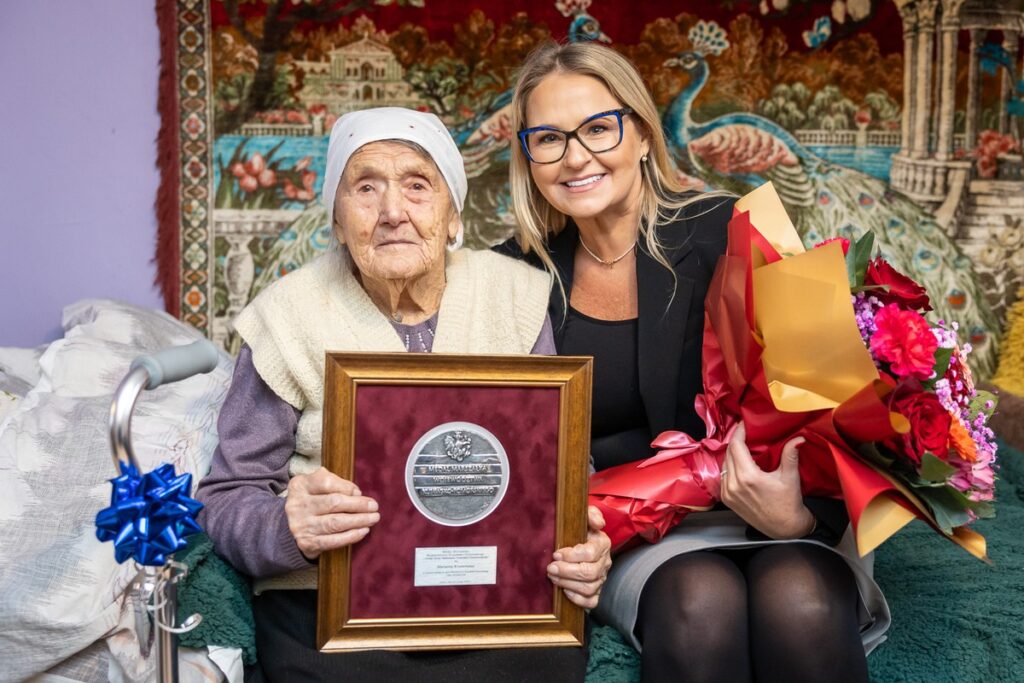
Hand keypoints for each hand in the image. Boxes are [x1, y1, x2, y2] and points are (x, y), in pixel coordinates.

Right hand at [285, 467, 379, 559]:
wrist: (292, 526)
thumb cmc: (313, 500)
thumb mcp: (316, 485)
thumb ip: (335, 483)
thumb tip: (357, 494)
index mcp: (300, 485)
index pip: (326, 482)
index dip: (346, 487)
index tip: (359, 492)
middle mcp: (297, 505)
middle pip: (333, 503)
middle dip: (358, 505)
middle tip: (374, 506)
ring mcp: (301, 525)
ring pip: (335, 523)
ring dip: (358, 521)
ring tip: (373, 518)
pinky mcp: (307, 543)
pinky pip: (333, 541)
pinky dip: (351, 536)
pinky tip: (363, 531)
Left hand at [547, 506, 612, 608]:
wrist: (579, 538)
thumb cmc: (579, 527)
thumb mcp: (584, 515)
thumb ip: (591, 514)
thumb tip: (599, 523)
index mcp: (602, 543)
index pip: (590, 553)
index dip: (572, 555)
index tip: (556, 553)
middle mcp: (604, 562)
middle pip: (590, 573)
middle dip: (567, 571)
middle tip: (550, 568)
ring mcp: (601, 578)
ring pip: (589, 588)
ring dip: (568, 584)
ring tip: (553, 578)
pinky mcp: (596, 591)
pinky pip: (591, 601)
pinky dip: (577, 599)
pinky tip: (564, 591)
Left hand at [720, 423, 814, 539]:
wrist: (784, 528)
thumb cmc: (788, 504)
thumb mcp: (790, 477)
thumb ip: (790, 455)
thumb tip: (798, 438)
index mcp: (748, 477)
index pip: (736, 446)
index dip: (739, 432)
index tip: (744, 425)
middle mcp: (734, 484)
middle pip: (729, 453)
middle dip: (736, 441)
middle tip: (746, 434)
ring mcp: (728, 492)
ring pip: (725, 464)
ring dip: (732, 454)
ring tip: (744, 448)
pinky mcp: (727, 499)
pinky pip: (724, 476)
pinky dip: (730, 467)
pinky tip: (740, 465)